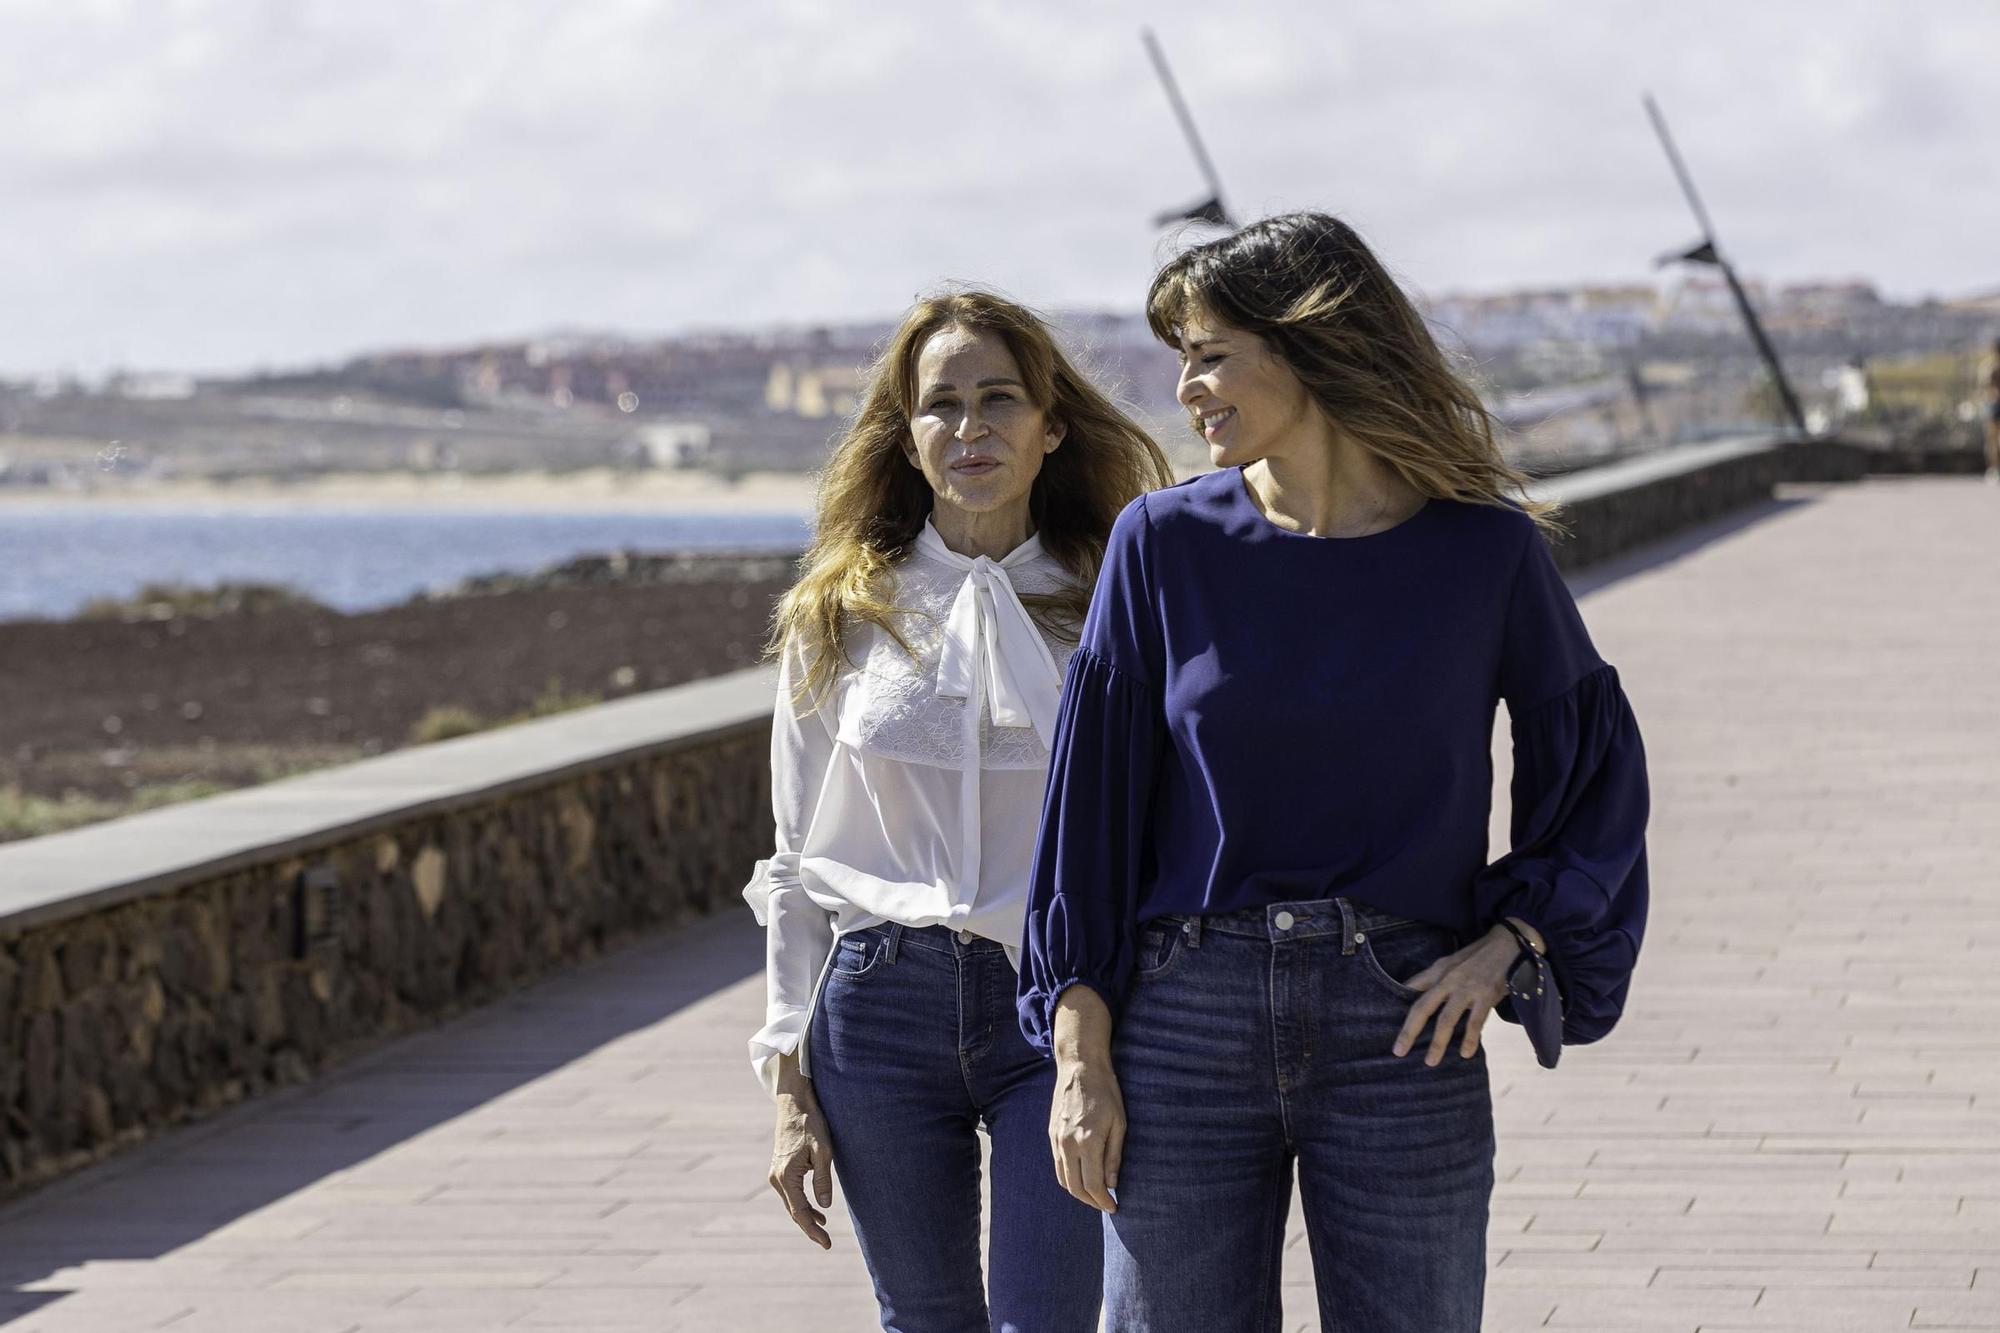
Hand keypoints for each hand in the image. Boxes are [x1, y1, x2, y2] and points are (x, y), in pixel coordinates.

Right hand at [767, 1053, 835, 1247]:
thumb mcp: (823, 1151)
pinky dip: (803, 1203)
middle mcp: (776, 1178)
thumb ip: (823, 1179)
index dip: (813, 1230)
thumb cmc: (811, 1124)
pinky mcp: (780, 1168)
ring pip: (792, 1203)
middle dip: (809, 1228)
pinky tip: (816, 1209)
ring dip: (807, 1216)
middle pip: (793, 1211)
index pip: (800, 1212)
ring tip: (824, 1228)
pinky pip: (791, 1193)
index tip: (826, 1244)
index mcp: (786, 1176)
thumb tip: (824, 1207)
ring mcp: (776, 1173)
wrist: (794, 1103)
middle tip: (827, 1244)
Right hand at [1049, 985, 1124, 1212]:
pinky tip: (1081, 1174)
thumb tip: (1112, 1184)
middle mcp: (1067, 1144)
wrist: (1080, 1066)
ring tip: (1094, 1193)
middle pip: (1074, 1187)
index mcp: (1087, 1142)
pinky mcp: (1051, 1133)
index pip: (1093, 1185)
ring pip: (1062, 1178)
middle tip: (1104, 1204)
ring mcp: (1056, 1139)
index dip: (1103, 1201)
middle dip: (1090, 1201)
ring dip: (1077, 1191)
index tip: (1114, 1206)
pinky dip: (1068, 1176)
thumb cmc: (1105, 1092)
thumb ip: (1114, 1156)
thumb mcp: (1119, 1123)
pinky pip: (1057, 1163)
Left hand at [1391, 919, 1539, 1065]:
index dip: (1396, 1003)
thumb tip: (1412, 992)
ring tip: (1430, 1061)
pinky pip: (1475, 1022)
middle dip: (1409, 1031)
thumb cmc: (1477, 957)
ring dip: (1438, 1043)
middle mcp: (1448, 980)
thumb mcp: (1451, 962)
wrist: (1508, 944)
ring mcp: (1467, 989)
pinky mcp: (1486, 996)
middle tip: (1399, 1051)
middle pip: (1422, 1008)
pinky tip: (1465, 1053)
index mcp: (1438, 971)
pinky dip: (1469, 1039)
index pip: (1411, 988)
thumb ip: (1433, 978)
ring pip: (1446, 1019)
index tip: (1386, 1019)